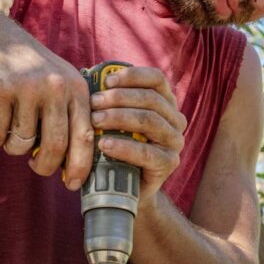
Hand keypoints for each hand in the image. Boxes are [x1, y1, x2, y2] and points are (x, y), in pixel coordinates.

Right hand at [0, 31, 93, 190]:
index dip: (80, 166)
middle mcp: (55, 88)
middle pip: (55, 145)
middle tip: (38, 167)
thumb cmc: (31, 68)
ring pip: (23, 142)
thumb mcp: (62, 83)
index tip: (73, 183)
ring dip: (15, 147)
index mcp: (76, 89)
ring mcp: (27, 89)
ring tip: (12, 133)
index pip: (85, 136)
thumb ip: (71, 115)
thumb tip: (74, 163)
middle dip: (45, 166)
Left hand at [88, 67, 186, 202]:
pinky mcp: (169, 164)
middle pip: (151, 99)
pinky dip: (124, 147)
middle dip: (119, 98)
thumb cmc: (116, 146)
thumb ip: (110, 101)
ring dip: (120, 118)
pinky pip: (147, 153)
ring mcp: (174, 142)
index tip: (107, 80)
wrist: (125, 187)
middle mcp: (175, 119)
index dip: (133, 76)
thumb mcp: (115, 120)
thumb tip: (88, 76)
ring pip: (150, 122)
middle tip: (93, 102)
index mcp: (166, 102)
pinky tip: (104, 145)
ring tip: (96, 121)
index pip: (157, 79)